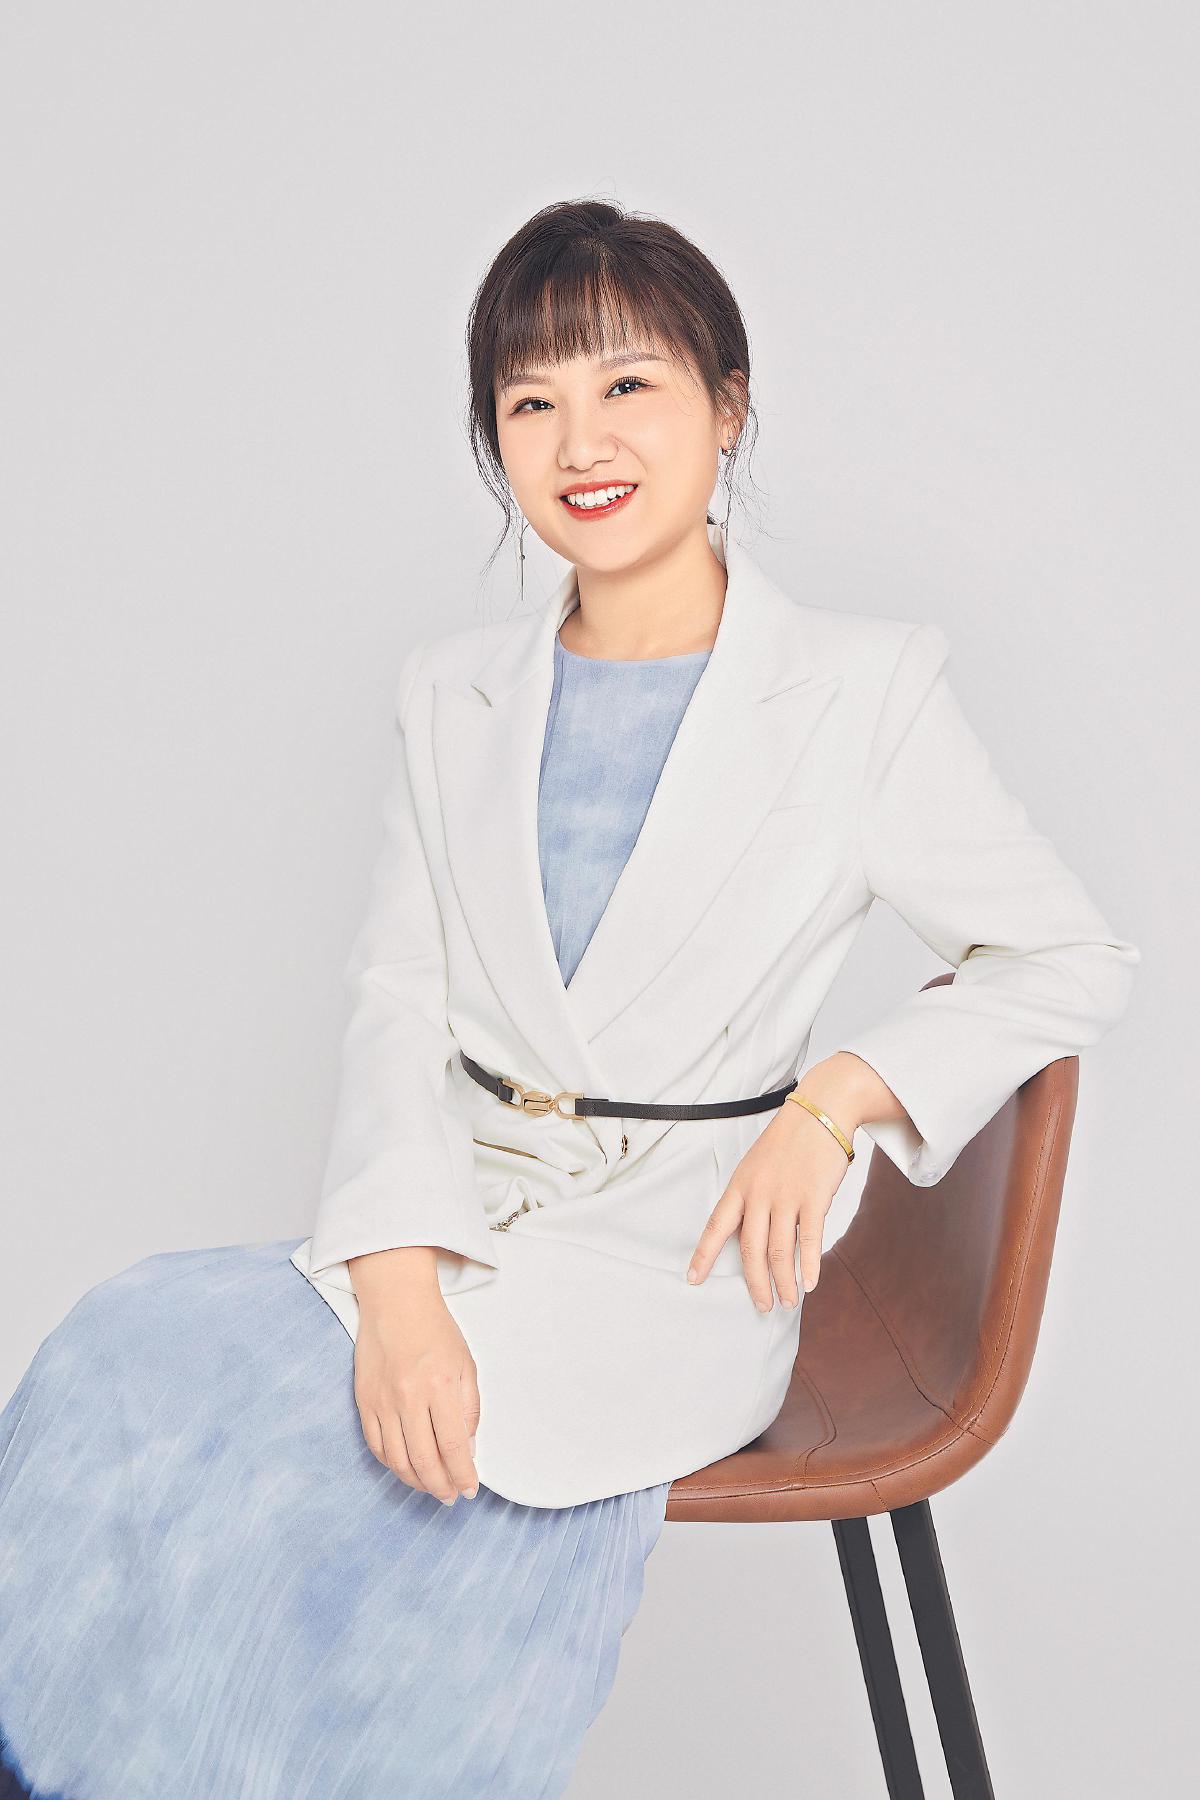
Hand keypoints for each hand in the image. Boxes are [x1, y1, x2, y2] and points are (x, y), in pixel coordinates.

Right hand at [353, 1285, 481, 1504]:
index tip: (469, 1489)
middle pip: (424, 1460)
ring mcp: (383, 1401)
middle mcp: (409, 1397)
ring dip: (416, 1481)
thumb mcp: (466, 1365)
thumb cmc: (435, 1330)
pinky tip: (406, 1467)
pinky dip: (392, 1464)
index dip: (462, 1475)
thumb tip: (468, 1450)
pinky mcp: (364, 1401)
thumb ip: (470, 1409)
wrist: (396, 1302)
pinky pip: (376, 1445)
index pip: (452, 1446)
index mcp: (440, 1386)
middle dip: (440, 1486)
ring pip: (397, 1459)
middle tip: (450, 1496)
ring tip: (431, 1486)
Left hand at [685, 1071, 859, 1307]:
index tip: (693, 1280)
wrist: (819, 1113)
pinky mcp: (814, 1197)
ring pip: (780, 1251)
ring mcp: (787, 1197)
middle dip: (756, 1283)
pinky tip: (809, 1282)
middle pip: (751, 1250)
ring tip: (788, 1301)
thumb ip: (751, 1199)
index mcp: (740, 1186)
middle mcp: (760, 1194)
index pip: (716, 1226)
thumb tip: (751, 1237)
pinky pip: (810, 1239)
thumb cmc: (787, 1142)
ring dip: (784, 1282)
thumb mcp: (756, 1166)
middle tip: (762, 1305)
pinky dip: (809, 1265)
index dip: (704, 1255)